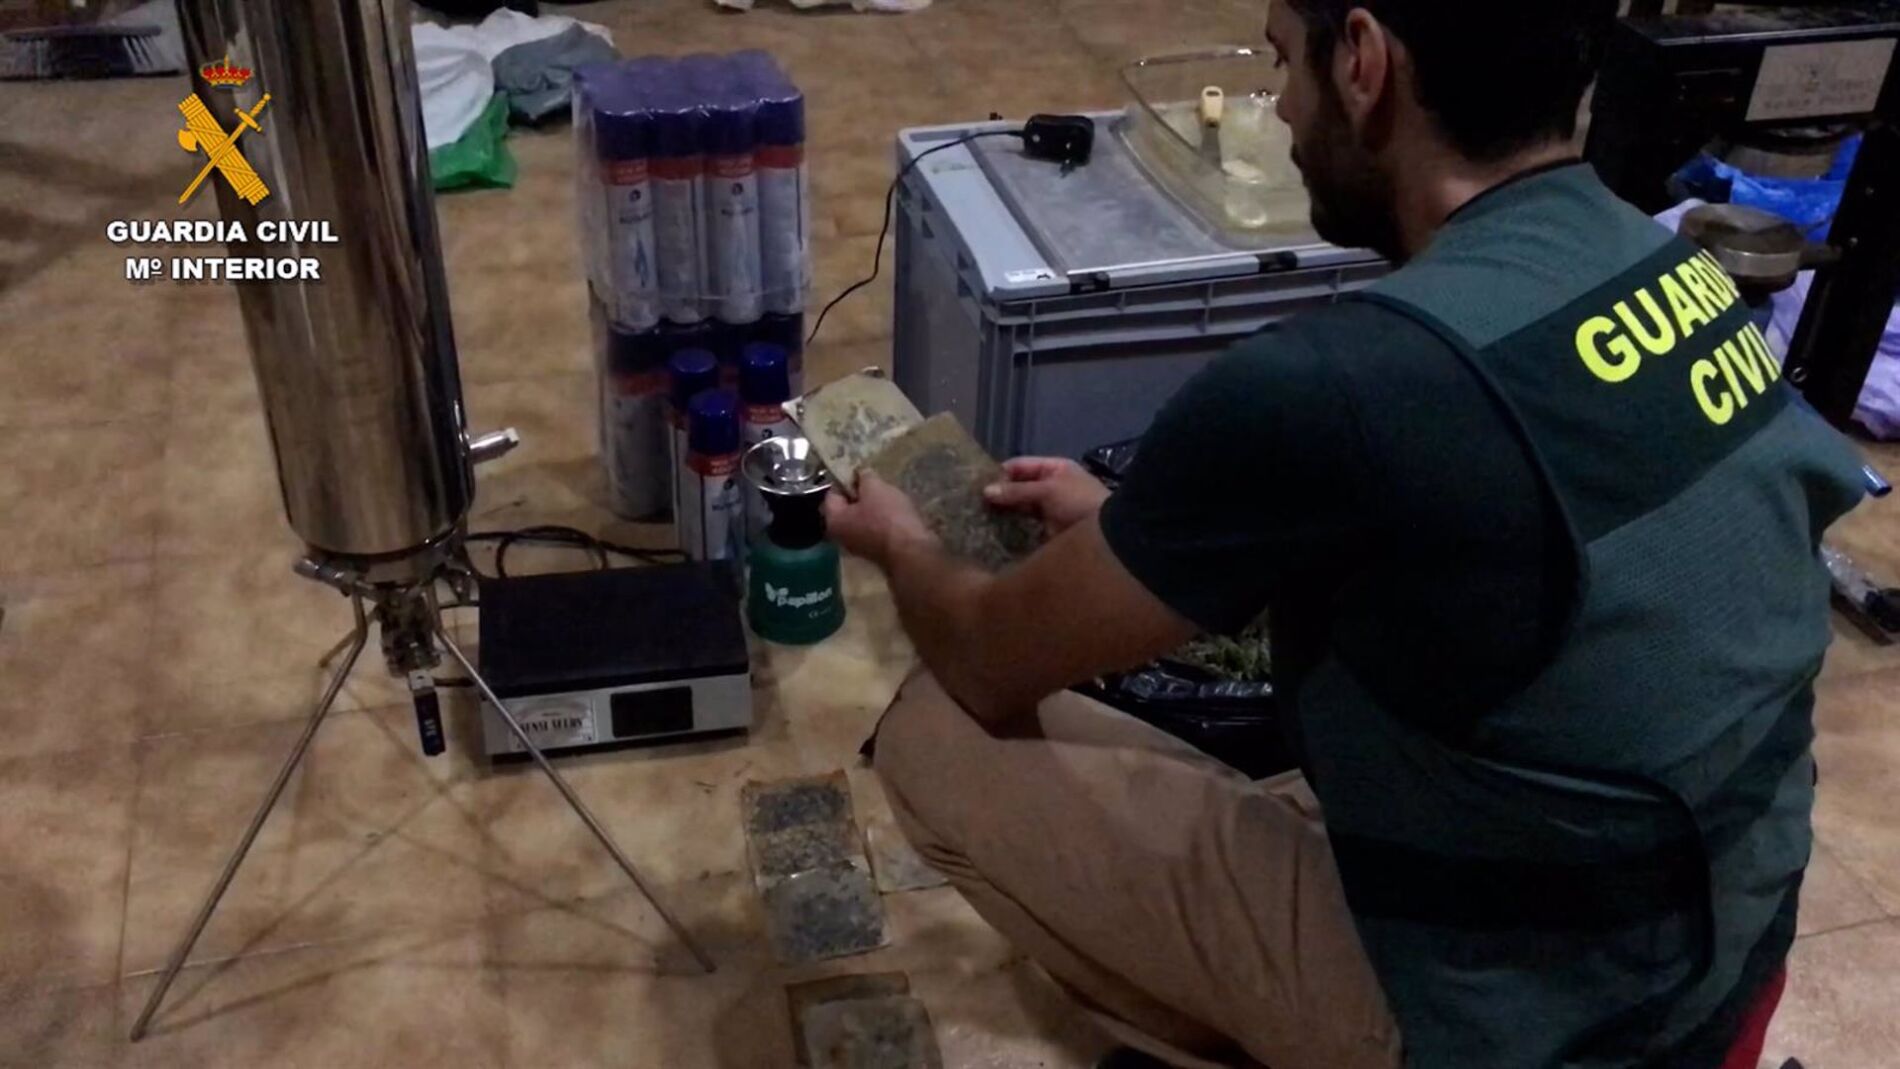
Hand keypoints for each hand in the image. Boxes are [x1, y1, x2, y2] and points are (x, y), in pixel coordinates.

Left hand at [824, 472, 937, 568]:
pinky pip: (874, 529)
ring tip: (888, 495)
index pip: (832, 493)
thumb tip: (861, 473)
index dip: (845, 479)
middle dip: (860, 494)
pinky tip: (895, 512)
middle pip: (846, 507)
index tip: (861, 471)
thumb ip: (864, 477)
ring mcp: (859, 546)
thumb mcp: (875, 488)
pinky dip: (882, 520)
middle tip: (876, 482)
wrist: (911, 551)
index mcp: (833, 520)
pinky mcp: (876, 552)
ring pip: (861, 519)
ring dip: (873, 507)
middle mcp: (841, 536)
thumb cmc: (887, 518)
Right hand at [983, 457, 1109, 536]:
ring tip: (978, 518)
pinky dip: (1012, 528)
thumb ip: (1018, 491)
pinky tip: (994, 532)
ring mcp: (1048, 510)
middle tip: (973, 504)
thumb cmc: (1079, 502)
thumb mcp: (1049, 490)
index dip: (1000, 473)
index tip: (977, 484)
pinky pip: (1025, 526)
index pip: (1020, 466)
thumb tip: (986, 491)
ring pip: (1020, 508)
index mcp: (1053, 469)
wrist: (1108, 534)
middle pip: (1018, 487)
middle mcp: (1049, 487)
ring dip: (1003, 513)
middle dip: (999, 494)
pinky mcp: (1047, 531)